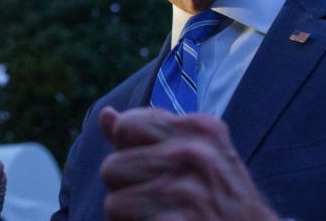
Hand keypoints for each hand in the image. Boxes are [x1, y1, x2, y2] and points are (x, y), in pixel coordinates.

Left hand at [99, 107, 279, 220]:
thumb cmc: (219, 198)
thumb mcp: (196, 154)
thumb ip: (147, 134)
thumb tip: (105, 115)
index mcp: (199, 128)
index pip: (127, 125)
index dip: (131, 152)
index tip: (158, 169)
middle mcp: (194, 152)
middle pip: (112, 166)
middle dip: (128, 190)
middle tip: (164, 203)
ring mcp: (187, 191)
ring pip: (113, 204)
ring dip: (132, 219)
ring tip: (165, 218)